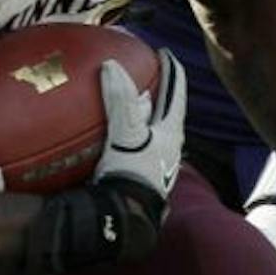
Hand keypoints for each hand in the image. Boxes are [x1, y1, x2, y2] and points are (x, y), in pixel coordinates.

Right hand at [20, 55, 184, 274]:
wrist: (121, 221)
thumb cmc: (131, 177)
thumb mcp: (127, 134)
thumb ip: (120, 101)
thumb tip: (111, 66)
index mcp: (171, 133)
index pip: (176, 92)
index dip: (171, 70)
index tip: (163, 52)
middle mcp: (166, 148)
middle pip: (162, 110)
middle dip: (153, 90)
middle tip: (140, 71)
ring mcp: (150, 164)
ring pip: (145, 129)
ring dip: (134, 113)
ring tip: (119, 99)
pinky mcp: (132, 176)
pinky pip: (126, 146)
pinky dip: (116, 133)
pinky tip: (99, 134)